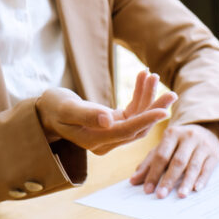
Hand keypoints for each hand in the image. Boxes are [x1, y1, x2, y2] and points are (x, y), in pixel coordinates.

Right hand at [36, 69, 175, 153]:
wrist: (47, 111)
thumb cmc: (53, 108)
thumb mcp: (65, 109)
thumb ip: (86, 115)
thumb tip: (108, 120)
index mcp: (96, 141)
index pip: (127, 132)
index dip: (146, 120)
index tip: (165, 110)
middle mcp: (108, 141)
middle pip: (139, 128)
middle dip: (155, 110)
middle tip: (171, 94)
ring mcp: (112, 133)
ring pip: (138, 118)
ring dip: (148, 98)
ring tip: (153, 76)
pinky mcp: (115, 123)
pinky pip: (133, 110)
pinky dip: (139, 95)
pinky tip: (144, 77)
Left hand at [130, 122, 218, 197]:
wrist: (206, 129)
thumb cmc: (180, 142)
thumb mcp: (164, 147)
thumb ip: (149, 163)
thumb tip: (133, 180)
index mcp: (172, 134)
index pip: (161, 156)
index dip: (154, 173)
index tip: (148, 190)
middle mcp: (188, 137)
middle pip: (177, 161)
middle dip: (169, 180)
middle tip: (161, 195)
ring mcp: (203, 145)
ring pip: (193, 166)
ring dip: (186, 182)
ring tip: (180, 195)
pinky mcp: (215, 153)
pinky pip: (208, 168)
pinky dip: (202, 179)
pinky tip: (196, 189)